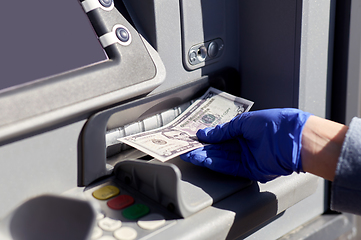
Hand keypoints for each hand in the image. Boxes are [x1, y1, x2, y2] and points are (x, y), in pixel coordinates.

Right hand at [180, 108, 310, 182]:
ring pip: (222, 158)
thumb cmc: (273, 124)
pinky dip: (216, 164)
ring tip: (191, 155)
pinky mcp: (250, 170)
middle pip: (220, 148)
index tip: (193, 138)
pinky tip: (204, 160)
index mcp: (245, 130)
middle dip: (203, 148)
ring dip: (206, 157)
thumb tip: (205, 133)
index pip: (221, 135)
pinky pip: (230, 167)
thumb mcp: (244, 122)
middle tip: (187, 148)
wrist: (293, 139)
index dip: (207, 137)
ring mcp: (247, 157)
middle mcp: (245, 144)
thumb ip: (223, 130)